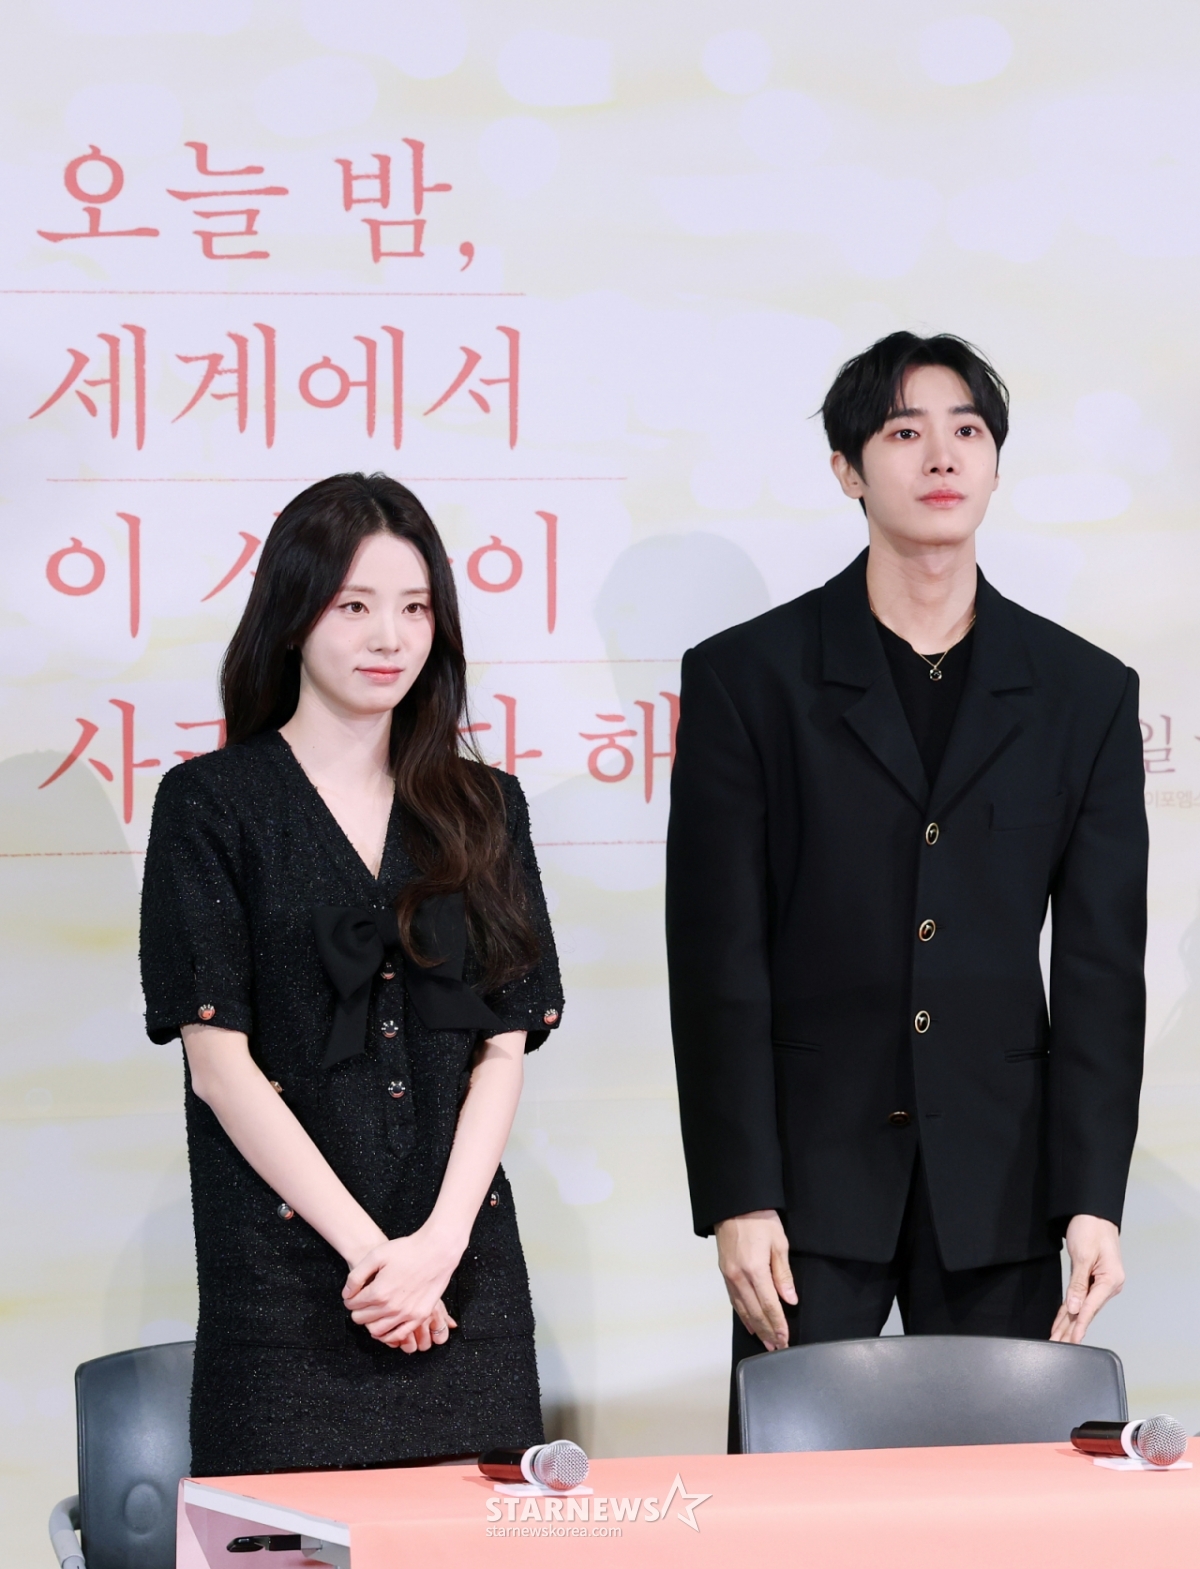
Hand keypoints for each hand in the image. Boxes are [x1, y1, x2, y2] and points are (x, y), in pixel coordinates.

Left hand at [343, 1226, 463, 1348]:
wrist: (436, 1251)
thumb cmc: (407, 1250)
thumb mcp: (376, 1255)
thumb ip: (356, 1276)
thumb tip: (346, 1294)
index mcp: (378, 1292)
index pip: (352, 1305)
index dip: (350, 1299)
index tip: (354, 1294)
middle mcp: (391, 1307)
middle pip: (362, 1319)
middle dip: (358, 1311)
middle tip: (362, 1303)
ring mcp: (406, 1314)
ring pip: (377, 1331)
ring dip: (370, 1323)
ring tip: (373, 1313)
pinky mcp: (419, 1316)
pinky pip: (398, 1335)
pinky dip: (388, 1335)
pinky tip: (385, 1326)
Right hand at [714, 1209, 796, 1350]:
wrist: (735, 1204)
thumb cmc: (759, 1219)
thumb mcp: (779, 1242)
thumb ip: (783, 1274)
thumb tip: (790, 1299)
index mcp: (755, 1269)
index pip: (769, 1305)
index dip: (778, 1324)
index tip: (785, 1339)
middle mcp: (739, 1276)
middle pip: (755, 1312)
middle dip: (768, 1332)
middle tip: (777, 1347)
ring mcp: (729, 1275)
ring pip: (743, 1309)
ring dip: (755, 1328)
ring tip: (766, 1342)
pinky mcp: (725, 1271)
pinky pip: (734, 1299)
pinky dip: (742, 1314)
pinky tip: (749, 1324)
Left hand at [1049, 1215, 1123, 1343]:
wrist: (1094, 1212)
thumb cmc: (1092, 1228)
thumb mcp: (1083, 1256)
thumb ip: (1078, 1284)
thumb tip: (1076, 1309)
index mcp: (1110, 1280)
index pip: (1092, 1308)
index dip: (1079, 1326)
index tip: (1071, 1341)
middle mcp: (1108, 1285)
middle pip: (1086, 1311)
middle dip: (1071, 1329)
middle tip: (1057, 1343)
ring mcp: (1101, 1283)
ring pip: (1082, 1307)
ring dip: (1069, 1322)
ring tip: (1058, 1338)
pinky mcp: (1092, 1279)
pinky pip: (1080, 1298)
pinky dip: (1070, 1309)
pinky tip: (1063, 1321)